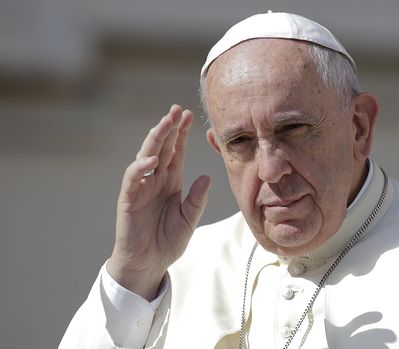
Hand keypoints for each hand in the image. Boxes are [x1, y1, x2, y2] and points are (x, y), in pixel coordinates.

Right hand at [108, 105, 210, 299]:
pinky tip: (152, 159)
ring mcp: (140, 188)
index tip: (190, 115)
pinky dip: (141, 168)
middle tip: (177, 109)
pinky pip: (133, 179)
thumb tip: (207, 177)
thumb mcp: (189, 219)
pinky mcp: (128, 199)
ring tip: (165, 123)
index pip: (176, 152)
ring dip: (154, 139)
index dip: (181, 134)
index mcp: (170, 181)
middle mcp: (155, 180)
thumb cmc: (167, 241)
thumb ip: (197, 199)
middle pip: (161, 148)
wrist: (149, 264)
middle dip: (169, 128)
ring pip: (146, 156)